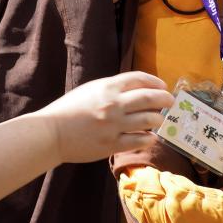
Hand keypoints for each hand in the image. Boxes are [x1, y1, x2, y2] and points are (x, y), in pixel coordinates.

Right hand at [39, 71, 173, 164]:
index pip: (139, 79)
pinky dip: (148, 138)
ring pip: (149, 120)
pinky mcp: (112, 144)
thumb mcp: (90, 90)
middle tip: (170, 102)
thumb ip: (111, 89)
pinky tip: (149, 137)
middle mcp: (114, 104)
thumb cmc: (68, 110)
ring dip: (158, 119)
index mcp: (107, 87)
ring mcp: (114, 125)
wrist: (52, 133)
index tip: (162, 86)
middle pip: (150, 98)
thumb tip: (134, 90)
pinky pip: (139, 140)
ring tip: (159, 120)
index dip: (154, 81)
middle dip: (165, 99)